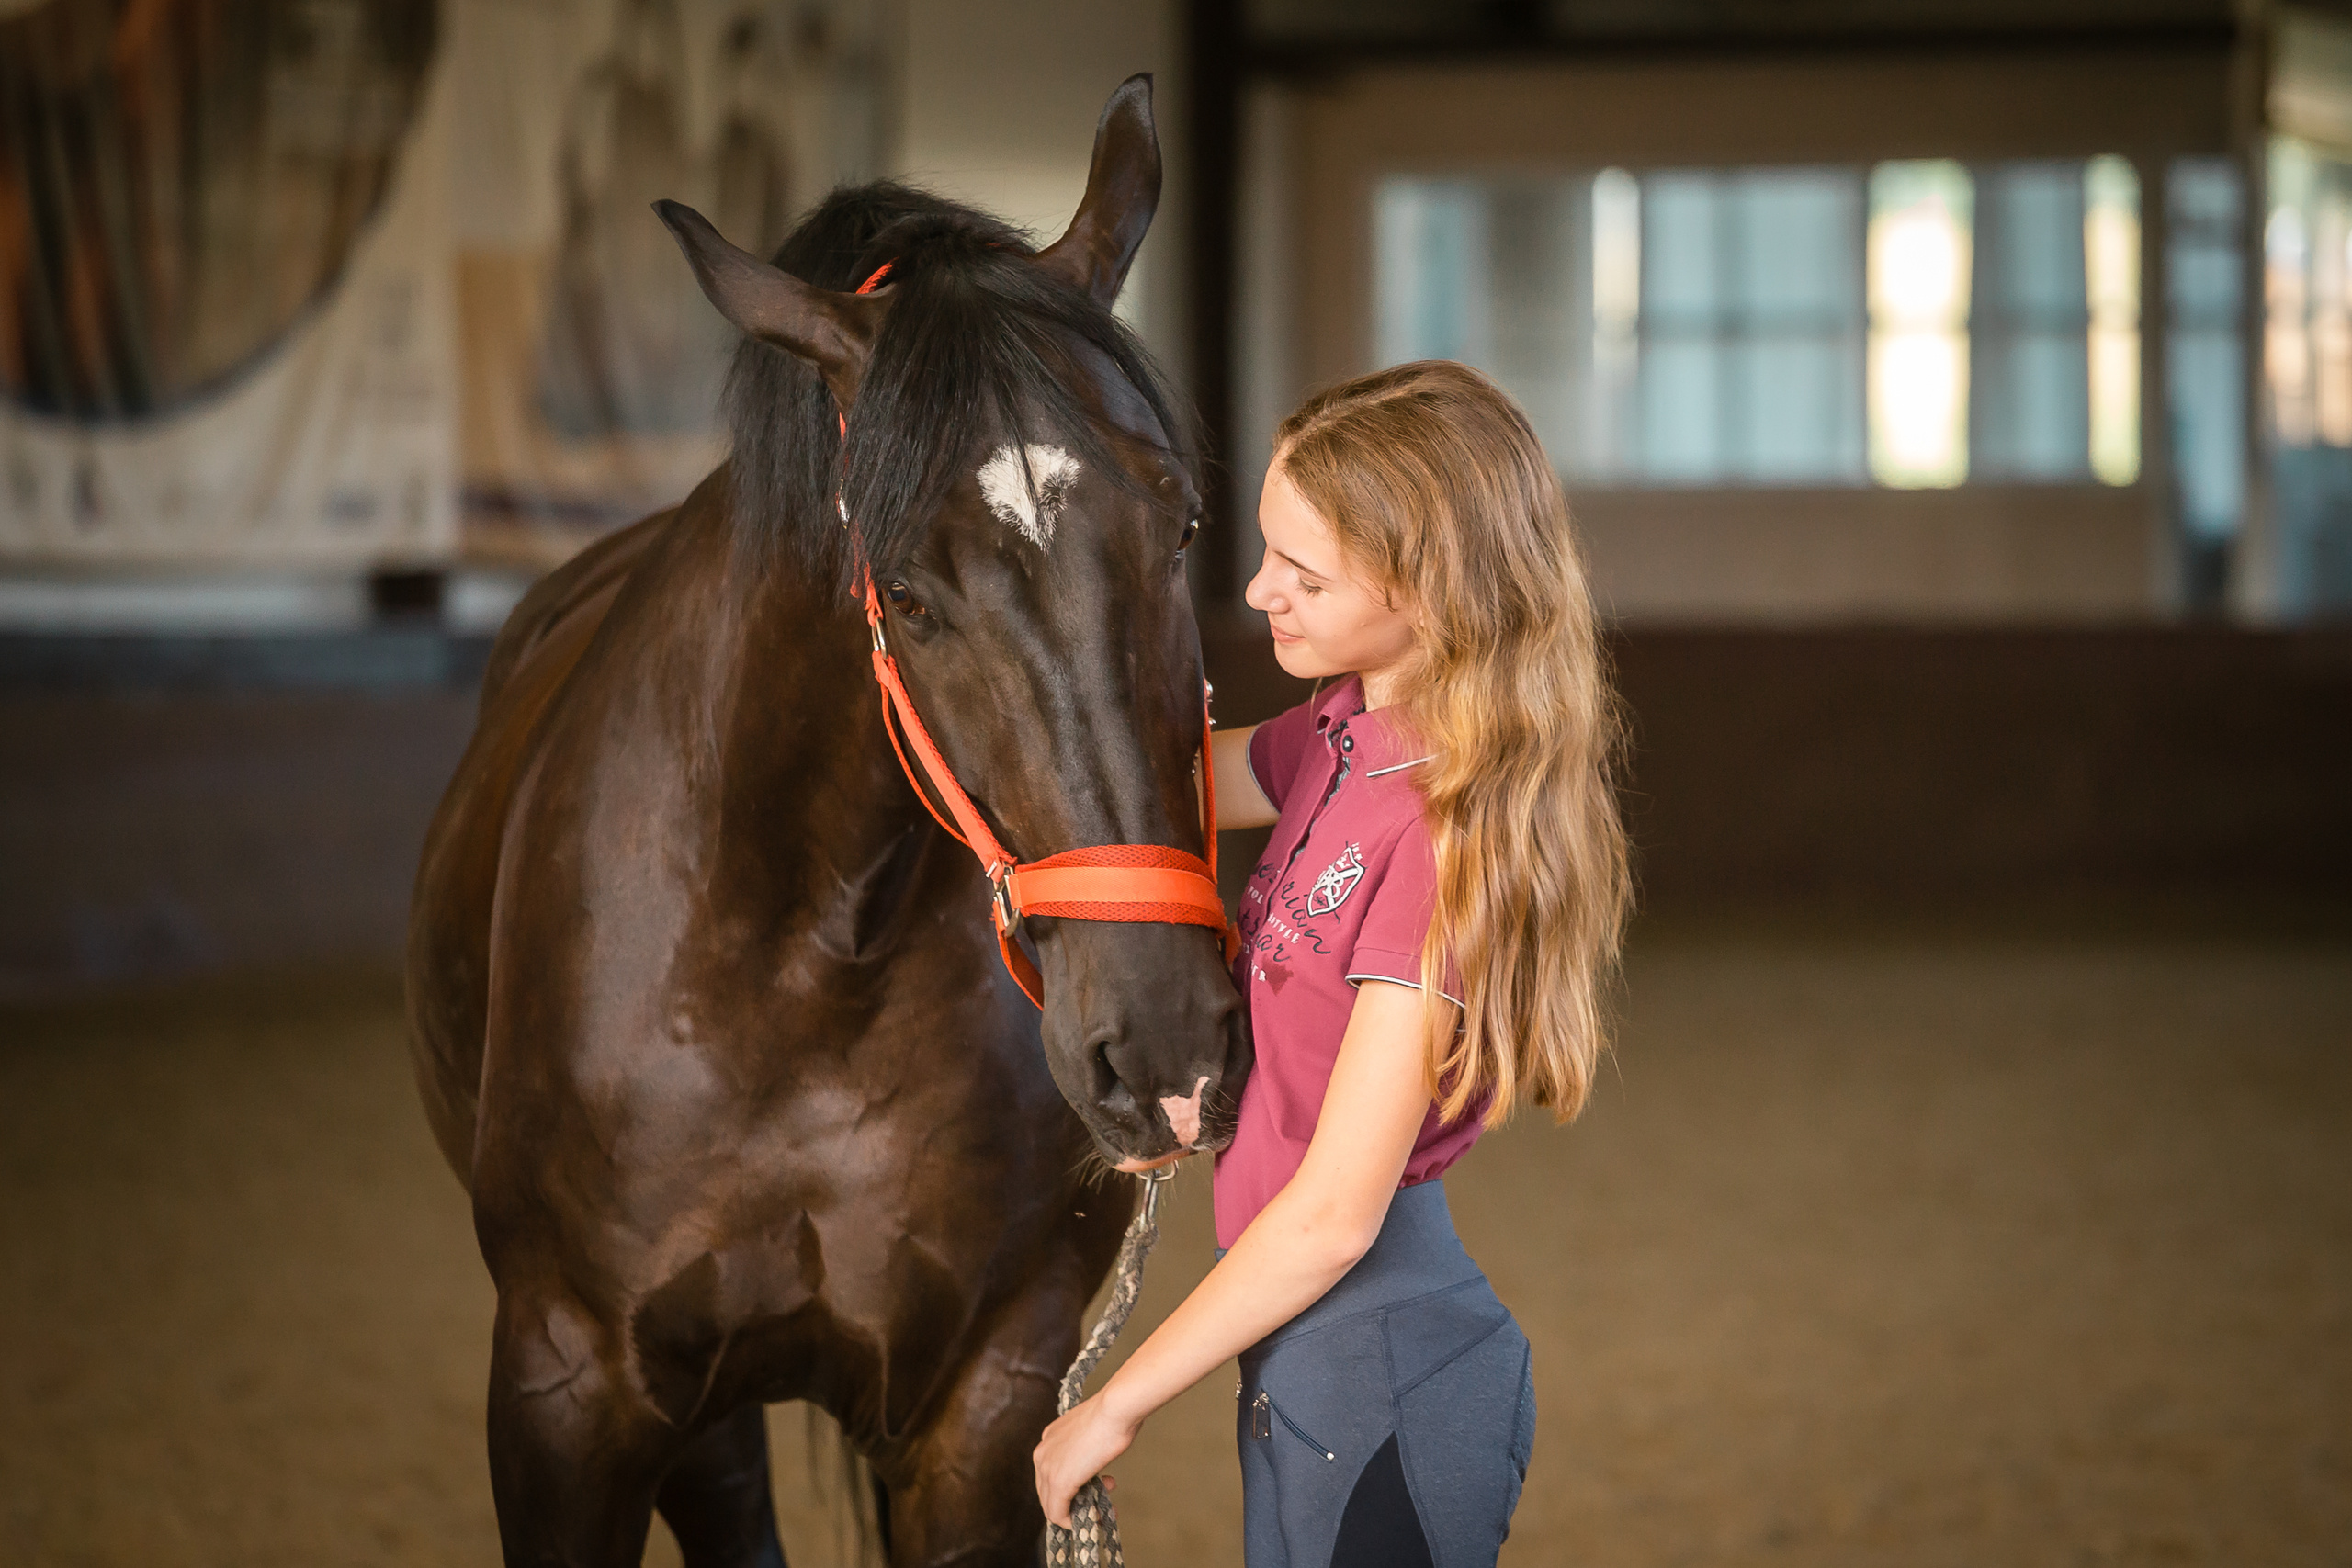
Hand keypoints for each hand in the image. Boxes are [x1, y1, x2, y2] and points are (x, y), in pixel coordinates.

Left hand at [1032, 1392, 1136, 1529]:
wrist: (1115, 1409)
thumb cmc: (1113, 1415)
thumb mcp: (1091, 1432)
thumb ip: (1084, 1450)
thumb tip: (1090, 1466)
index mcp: (1048, 1439)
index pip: (1050, 1475)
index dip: (1073, 1487)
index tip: (1097, 1486)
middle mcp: (1041, 1453)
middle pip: (1048, 1492)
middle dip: (1075, 1501)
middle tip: (1102, 1499)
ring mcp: (1047, 1468)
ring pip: (1051, 1506)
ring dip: (1078, 1512)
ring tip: (1105, 1506)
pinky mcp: (1059, 1482)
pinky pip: (1057, 1513)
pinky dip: (1073, 1521)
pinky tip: (1095, 1517)